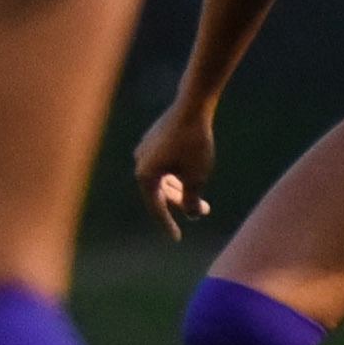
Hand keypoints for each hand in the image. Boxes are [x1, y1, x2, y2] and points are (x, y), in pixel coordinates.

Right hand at [130, 101, 215, 236]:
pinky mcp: (154, 138)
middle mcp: (139, 162)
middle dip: (180, 202)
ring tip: (201, 195)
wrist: (192, 106)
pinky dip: (176, 174)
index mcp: (145, 175)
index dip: (167, 224)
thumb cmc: (194, 143)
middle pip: (159, 192)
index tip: (177, 238)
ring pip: (162, 177)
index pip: (156, 207)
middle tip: (203, 210)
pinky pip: (163, 164)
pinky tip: (190, 174)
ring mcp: (145, 149)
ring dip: (180, 188)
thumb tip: (192, 214)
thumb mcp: (197, 177)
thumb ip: (192, 200)